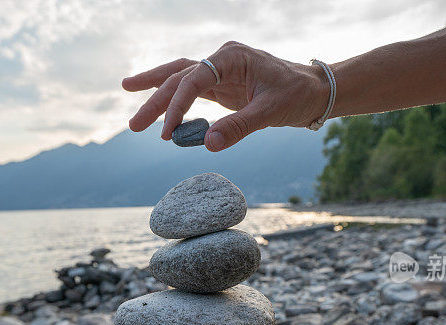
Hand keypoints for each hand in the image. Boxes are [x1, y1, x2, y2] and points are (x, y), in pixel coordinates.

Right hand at [122, 42, 329, 150]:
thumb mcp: (270, 113)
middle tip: (134, 126)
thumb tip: (207, 145)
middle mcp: (222, 59)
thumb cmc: (297, 95)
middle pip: (179, 77)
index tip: (168, 132)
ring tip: (130, 106)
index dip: (178, 106)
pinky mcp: (222, 86)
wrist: (315, 92)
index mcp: (232, 56)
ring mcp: (220, 72)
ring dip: (155, 95)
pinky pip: (191, 92)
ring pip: (180, 80)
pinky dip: (173, 101)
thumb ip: (238, 127)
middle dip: (155, 101)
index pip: (194, 79)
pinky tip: (156, 110)